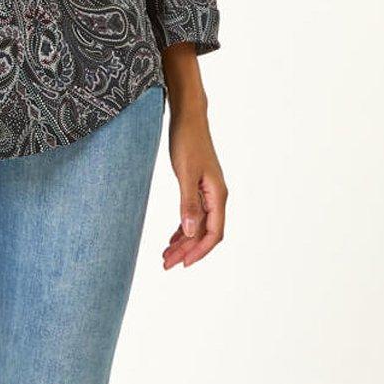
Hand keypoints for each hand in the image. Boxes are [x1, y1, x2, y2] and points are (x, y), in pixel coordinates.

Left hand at [162, 101, 227, 268]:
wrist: (188, 118)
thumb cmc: (188, 141)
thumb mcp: (185, 173)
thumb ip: (188, 203)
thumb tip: (189, 232)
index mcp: (217, 195)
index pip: (213, 233)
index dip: (199, 251)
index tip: (183, 264)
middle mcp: (216, 197)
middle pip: (204, 233)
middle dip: (187, 251)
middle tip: (166, 264)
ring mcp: (208, 193)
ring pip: (198, 226)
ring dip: (183, 242)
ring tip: (166, 256)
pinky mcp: (198, 187)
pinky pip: (194, 215)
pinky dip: (183, 229)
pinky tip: (172, 239)